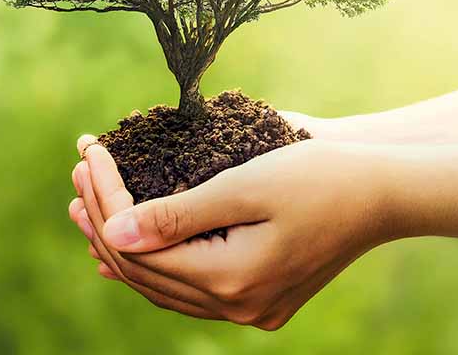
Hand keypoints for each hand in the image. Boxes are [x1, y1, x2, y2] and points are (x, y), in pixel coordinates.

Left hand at [70, 137, 396, 328]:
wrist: (381, 192)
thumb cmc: (316, 176)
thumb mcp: (241, 187)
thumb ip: (173, 217)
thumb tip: (111, 233)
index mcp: (229, 279)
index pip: (138, 244)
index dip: (104, 198)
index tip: (88, 152)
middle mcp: (234, 305)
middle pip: (142, 268)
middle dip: (102, 217)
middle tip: (77, 174)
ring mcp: (247, 306)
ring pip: (160, 281)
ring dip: (120, 241)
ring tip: (85, 205)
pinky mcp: (256, 295)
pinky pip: (185, 286)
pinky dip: (152, 260)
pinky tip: (125, 241)